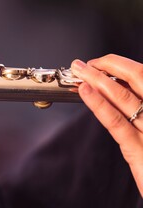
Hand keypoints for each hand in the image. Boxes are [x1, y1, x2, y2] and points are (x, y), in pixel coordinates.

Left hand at [71, 54, 142, 194]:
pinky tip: (84, 91)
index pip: (142, 75)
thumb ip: (140, 108)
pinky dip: (98, 103)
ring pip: (123, 96)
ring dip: (96, 79)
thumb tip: (116, 90)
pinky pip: (116, 122)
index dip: (119, 65)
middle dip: (106, 65)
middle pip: (137, 77)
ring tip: (78, 69)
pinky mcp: (140, 150)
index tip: (99, 63)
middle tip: (83, 63)